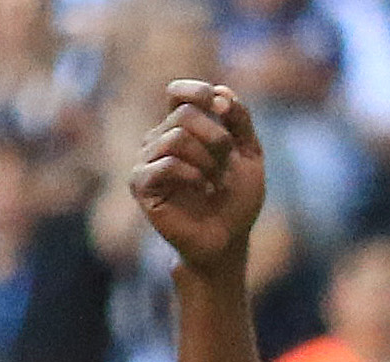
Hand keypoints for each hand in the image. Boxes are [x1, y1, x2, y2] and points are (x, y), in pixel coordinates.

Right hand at [128, 79, 268, 273]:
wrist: (228, 241)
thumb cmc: (236, 200)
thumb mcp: (250, 155)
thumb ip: (240, 120)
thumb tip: (221, 91)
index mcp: (180, 128)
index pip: (178, 93)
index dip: (199, 93)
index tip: (223, 111)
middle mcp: (158, 139)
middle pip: (185, 115)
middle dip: (217, 140)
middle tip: (225, 168)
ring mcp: (146, 160)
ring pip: (176, 138)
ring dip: (208, 162)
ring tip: (214, 184)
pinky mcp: (140, 184)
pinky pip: (167, 164)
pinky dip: (193, 176)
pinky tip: (201, 190)